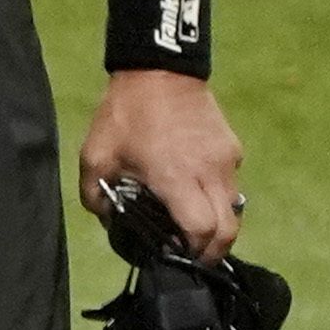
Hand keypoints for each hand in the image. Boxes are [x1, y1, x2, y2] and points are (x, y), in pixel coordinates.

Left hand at [79, 70, 243, 260]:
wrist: (158, 69)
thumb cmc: (124, 115)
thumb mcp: (95, 158)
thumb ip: (97, 196)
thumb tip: (110, 220)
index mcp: (178, 179)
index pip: (202, 231)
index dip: (193, 253)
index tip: (178, 260)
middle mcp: (211, 173)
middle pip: (229, 229)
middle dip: (213, 251)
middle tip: (192, 256)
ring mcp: (227, 160)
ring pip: (234, 207)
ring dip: (217, 224)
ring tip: (193, 227)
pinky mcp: (232, 147)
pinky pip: (231, 184)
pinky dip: (218, 198)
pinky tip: (195, 193)